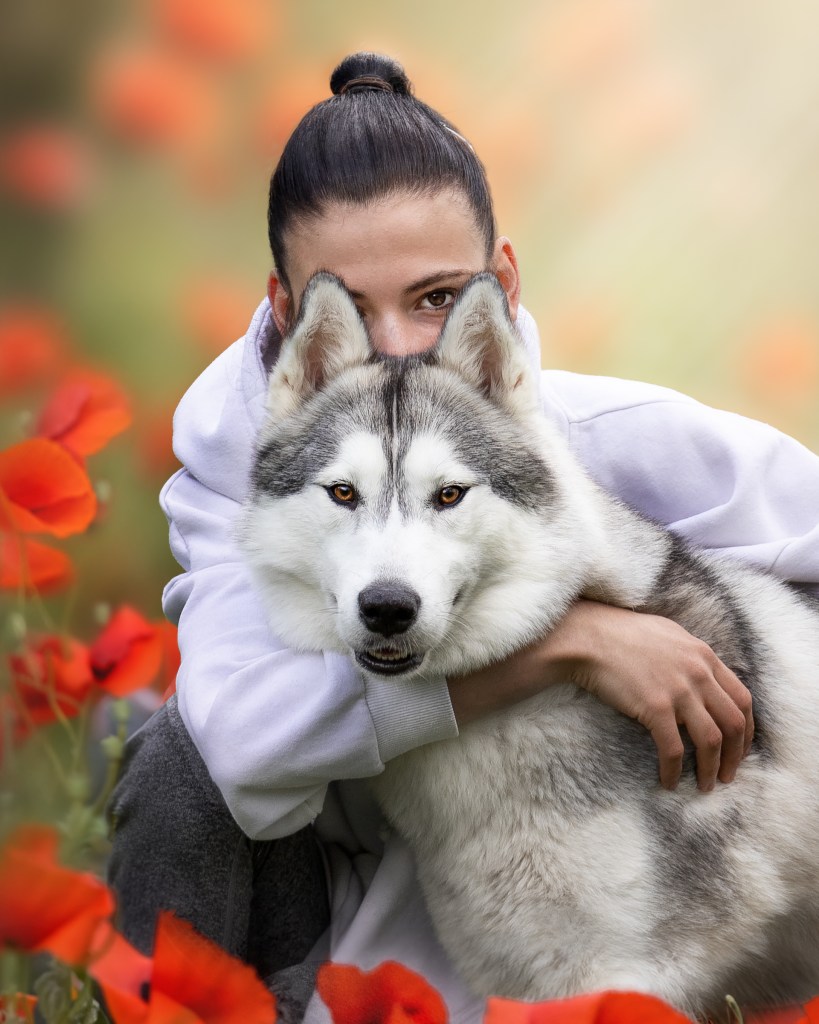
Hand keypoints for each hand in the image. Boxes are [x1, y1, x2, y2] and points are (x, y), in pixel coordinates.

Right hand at [447, 600, 753, 791]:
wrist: (587, 637)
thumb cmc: (620, 633)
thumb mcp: (667, 634)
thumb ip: (691, 656)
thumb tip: (705, 677)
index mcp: (703, 655)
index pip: (743, 698)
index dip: (746, 729)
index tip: (740, 748)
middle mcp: (697, 672)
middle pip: (733, 722)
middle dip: (735, 755)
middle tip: (728, 775)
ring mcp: (677, 690)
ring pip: (710, 740)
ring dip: (711, 768)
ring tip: (705, 785)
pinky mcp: (654, 707)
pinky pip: (674, 749)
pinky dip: (675, 770)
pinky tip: (669, 781)